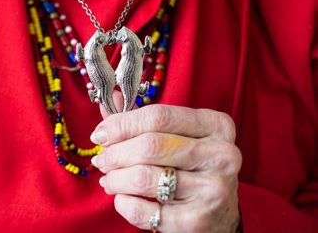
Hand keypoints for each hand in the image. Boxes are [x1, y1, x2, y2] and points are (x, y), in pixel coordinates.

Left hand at [91, 95, 241, 231]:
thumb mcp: (179, 137)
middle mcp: (221, 155)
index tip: (101, 134)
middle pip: (150, 146)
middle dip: (115, 153)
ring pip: (144, 177)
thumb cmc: (193, 168)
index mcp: (216, 125)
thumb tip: (111, 101)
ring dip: (115, 179)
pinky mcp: (198, 221)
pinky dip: (124, 203)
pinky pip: (144, 210)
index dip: (122, 124)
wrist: (220, 216)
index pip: (158, 116)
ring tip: (109, 179)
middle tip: (101, 160)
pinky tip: (122, 198)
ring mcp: (212, 190)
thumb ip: (143, 120)